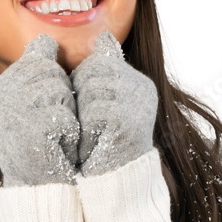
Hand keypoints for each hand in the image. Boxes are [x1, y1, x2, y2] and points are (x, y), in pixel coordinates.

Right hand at [0, 34, 78, 186]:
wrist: (39, 191)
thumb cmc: (44, 147)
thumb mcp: (35, 104)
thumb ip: (39, 72)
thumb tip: (46, 40)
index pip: (38, 54)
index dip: (55, 79)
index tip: (48, 107)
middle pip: (50, 69)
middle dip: (62, 97)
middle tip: (51, 127)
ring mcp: (12, 113)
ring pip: (59, 89)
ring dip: (67, 114)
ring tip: (54, 137)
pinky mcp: (31, 130)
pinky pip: (66, 115)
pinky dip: (70, 133)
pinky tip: (57, 147)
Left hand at [70, 30, 157, 176]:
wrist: (116, 184)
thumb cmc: (101, 146)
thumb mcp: (102, 105)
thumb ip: (101, 74)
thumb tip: (104, 37)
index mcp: (137, 82)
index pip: (103, 57)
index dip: (84, 81)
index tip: (86, 108)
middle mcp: (141, 88)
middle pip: (93, 69)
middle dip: (79, 96)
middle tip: (84, 125)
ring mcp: (138, 103)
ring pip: (91, 87)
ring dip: (81, 114)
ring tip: (89, 136)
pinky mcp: (129, 120)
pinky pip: (94, 110)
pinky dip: (86, 129)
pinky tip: (92, 145)